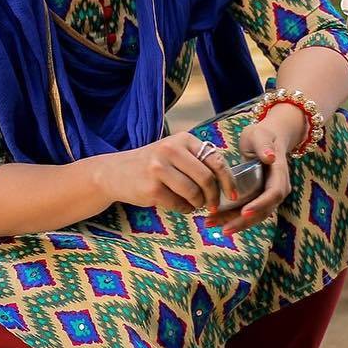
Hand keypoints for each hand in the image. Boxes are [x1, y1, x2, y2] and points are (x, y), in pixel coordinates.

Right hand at [91, 133, 238, 214]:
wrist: (115, 173)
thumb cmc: (152, 165)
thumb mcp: (174, 152)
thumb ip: (198, 159)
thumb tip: (228, 179)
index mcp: (182, 139)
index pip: (215, 160)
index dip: (228, 180)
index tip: (232, 194)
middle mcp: (170, 150)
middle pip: (206, 178)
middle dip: (214, 197)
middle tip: (213, 206)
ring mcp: (159, 169)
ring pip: (194, 193)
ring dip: (198, 204)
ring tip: (193, 204)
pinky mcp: (152, 188)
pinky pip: (179, 204)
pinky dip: (184, 209)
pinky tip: (178, 204)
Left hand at [204, 104, 303, 234]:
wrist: (267, 139)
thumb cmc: (262, 135)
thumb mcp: (261, 135)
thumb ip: (264, 146)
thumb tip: (270, 157)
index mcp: (279, 174)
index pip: (273, 194)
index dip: (260, 205)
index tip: (245, 212)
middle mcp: (277, 189)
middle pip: (263, 210)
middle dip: (243, 221)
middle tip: (224, 229)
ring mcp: (267, 195)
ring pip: (254, 215)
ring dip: (234, 222)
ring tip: (211, 224)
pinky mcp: (257, 198)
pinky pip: (246, 211)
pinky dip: (231, 217)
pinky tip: (214, 219)